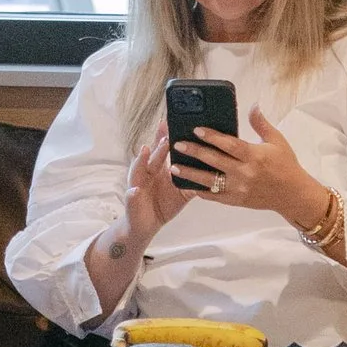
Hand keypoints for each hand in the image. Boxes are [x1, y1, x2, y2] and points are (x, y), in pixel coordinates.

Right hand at [122, 119, 182, 246]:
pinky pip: (131, 195)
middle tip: (167, 134)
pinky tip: (135, 190)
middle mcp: (147, 171)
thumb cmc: (164, 204)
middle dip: (159, 145)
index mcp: (159, 168)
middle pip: (153, 155)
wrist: (146, 225)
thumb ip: (194, 178)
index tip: (172, 122)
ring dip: (142, 159)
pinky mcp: (132, 199)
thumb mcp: (181, 191)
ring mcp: (137, 183)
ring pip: (139, 169)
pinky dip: (132, 193)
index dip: (166, 136)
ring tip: (146, 149)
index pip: (162, 148)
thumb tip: (214, 168)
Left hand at [172, 108, 335, 236]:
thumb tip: (253, 105)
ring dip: (191, 174)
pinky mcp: (236, 201)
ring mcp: (239, 189)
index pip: (229, 144)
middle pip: (215, 161)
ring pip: (210, 181)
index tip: (196, 129)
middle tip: (177, 144)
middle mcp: (245, 173)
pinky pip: (214, 197)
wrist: (293, 195)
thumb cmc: (286, 165)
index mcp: (254, 156)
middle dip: (194, 152)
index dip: (212, 136)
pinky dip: (200, 192)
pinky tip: (187, 185)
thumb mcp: (277, 141)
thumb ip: (261, 124)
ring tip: (174, 167)